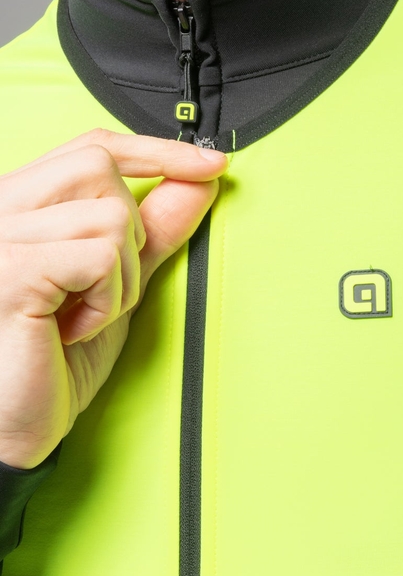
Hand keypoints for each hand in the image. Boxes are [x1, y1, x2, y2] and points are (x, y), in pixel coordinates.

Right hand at [0, 128, 227, 468]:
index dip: (156, 150)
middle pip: (98, 167)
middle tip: (102, 285)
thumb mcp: (118, 281)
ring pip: (109, 216)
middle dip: (131, 229)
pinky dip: (106, 300)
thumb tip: (201, 181)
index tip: (210, 163)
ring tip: (82, 314)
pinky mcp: (10, 271)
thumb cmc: (52, 358)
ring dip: (120, 277)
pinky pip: (98, 257)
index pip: (91, 147)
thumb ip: (157, 228)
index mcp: (19, 204)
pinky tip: (71, 330)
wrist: (10, 428)